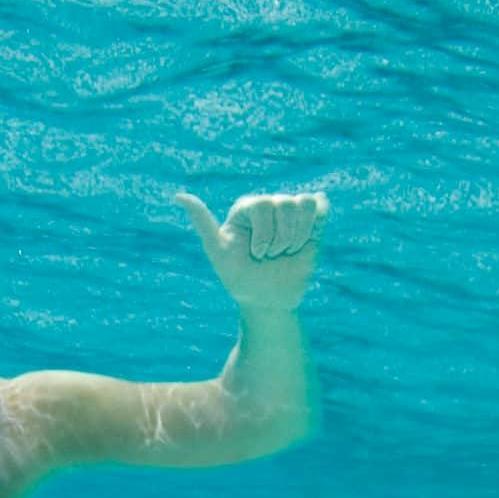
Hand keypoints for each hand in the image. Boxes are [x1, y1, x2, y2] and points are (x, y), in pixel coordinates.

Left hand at [174, 189, 326, 312]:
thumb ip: (202, 224)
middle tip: (272, 256)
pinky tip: (304, 243)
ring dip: (298, 236)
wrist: (268, 300)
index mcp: (246, 208)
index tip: (256, 255)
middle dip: (281, 239)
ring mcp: (290, 212)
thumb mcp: (218, 253)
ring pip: (304, 203)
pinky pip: (320, 206)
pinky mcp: (312, 221)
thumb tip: (178, 197)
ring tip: (288, 251)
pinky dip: (315, 226)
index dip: (264, 235)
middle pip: (285, 203)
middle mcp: (268, 205)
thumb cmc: (240, 278)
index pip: (262, 204)